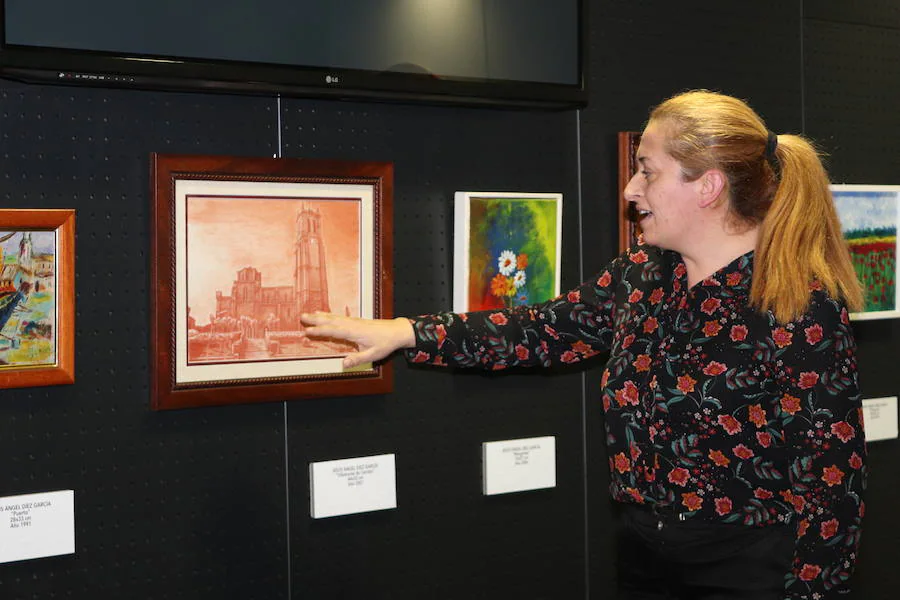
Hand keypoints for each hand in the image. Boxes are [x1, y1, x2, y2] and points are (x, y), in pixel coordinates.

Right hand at [299, 312, 414, 368]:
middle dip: (315, 320)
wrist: (396, 331)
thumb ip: (357, 359)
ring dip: (320, 316)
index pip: (334, 331)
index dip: (319, 331)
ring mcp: (353, 321)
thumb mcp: (373, 355)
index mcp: (354, 332)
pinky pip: (339, 317)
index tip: (307, 331)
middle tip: (301, 317)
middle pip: (331, 321)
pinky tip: (323, 314)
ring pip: (334, 318)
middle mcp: (352, 324)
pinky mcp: (355, 321)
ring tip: (307, 314)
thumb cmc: (385, 343)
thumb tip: (343, 364)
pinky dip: (328, 315)